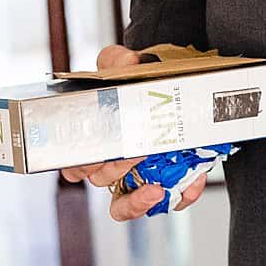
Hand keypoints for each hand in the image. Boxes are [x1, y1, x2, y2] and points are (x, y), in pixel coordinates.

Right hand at [59, 46, 206, 216]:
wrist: (165, 85)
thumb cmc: (132, 82)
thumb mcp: (121, 65)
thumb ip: (118, 60)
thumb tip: (129, 61)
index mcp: (93, 142)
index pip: (74, 167)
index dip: (80, 167)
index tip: (97, 153)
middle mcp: (110, 165)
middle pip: (101, 181)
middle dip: (115, 170)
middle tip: (135, 152)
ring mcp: (137, 177)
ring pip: (126, 205)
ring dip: (139, 199)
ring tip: (156, 184)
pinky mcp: (168, 181)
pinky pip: (171, 199)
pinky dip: (182, 195)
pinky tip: (191, 182)